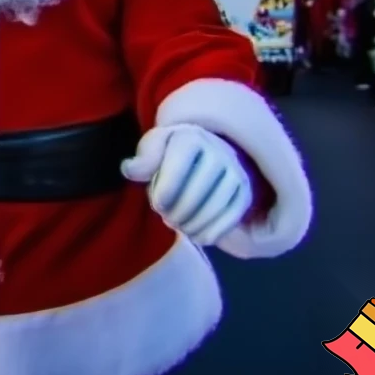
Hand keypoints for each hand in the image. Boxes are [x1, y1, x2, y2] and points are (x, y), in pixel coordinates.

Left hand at [121, 125, 251, 246]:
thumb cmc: (171, 152)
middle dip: (179, 211)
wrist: (202, 152)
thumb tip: (130, 170)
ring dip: (195, 223)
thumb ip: (143, 159)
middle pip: (199, 190)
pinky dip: (214, 231)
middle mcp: (219, 151)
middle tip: (166, 218)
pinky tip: (198, 236)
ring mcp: (235, 171)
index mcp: (191, 138)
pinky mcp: (244, 191)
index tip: (157, 205)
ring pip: (216, 205)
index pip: (179, 166)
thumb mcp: (153, 148)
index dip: (166, 190)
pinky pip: (233, 216)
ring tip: (180, 227)